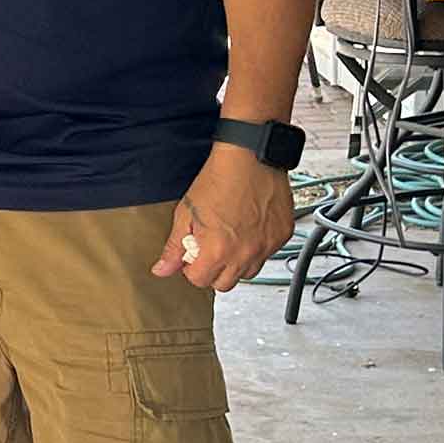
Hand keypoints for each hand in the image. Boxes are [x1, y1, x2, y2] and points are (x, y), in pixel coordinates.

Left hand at [150, 143, 294, 291]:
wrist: (249, 158)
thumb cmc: (218, 179)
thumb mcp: (186, 212)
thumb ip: (174, 246)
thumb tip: (161, 269)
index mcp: (218, 251)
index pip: (200, 281)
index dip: (191, 268)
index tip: (191, 255)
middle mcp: (245, 254)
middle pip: (225, 284)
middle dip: (212, 271)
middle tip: (208, 249)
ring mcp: (266, 247)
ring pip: (248, 273)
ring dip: (235, 263)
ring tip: (228, 238)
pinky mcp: (281, 236)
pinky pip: (267, 254)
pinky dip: (256, 248)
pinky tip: (247, 228)